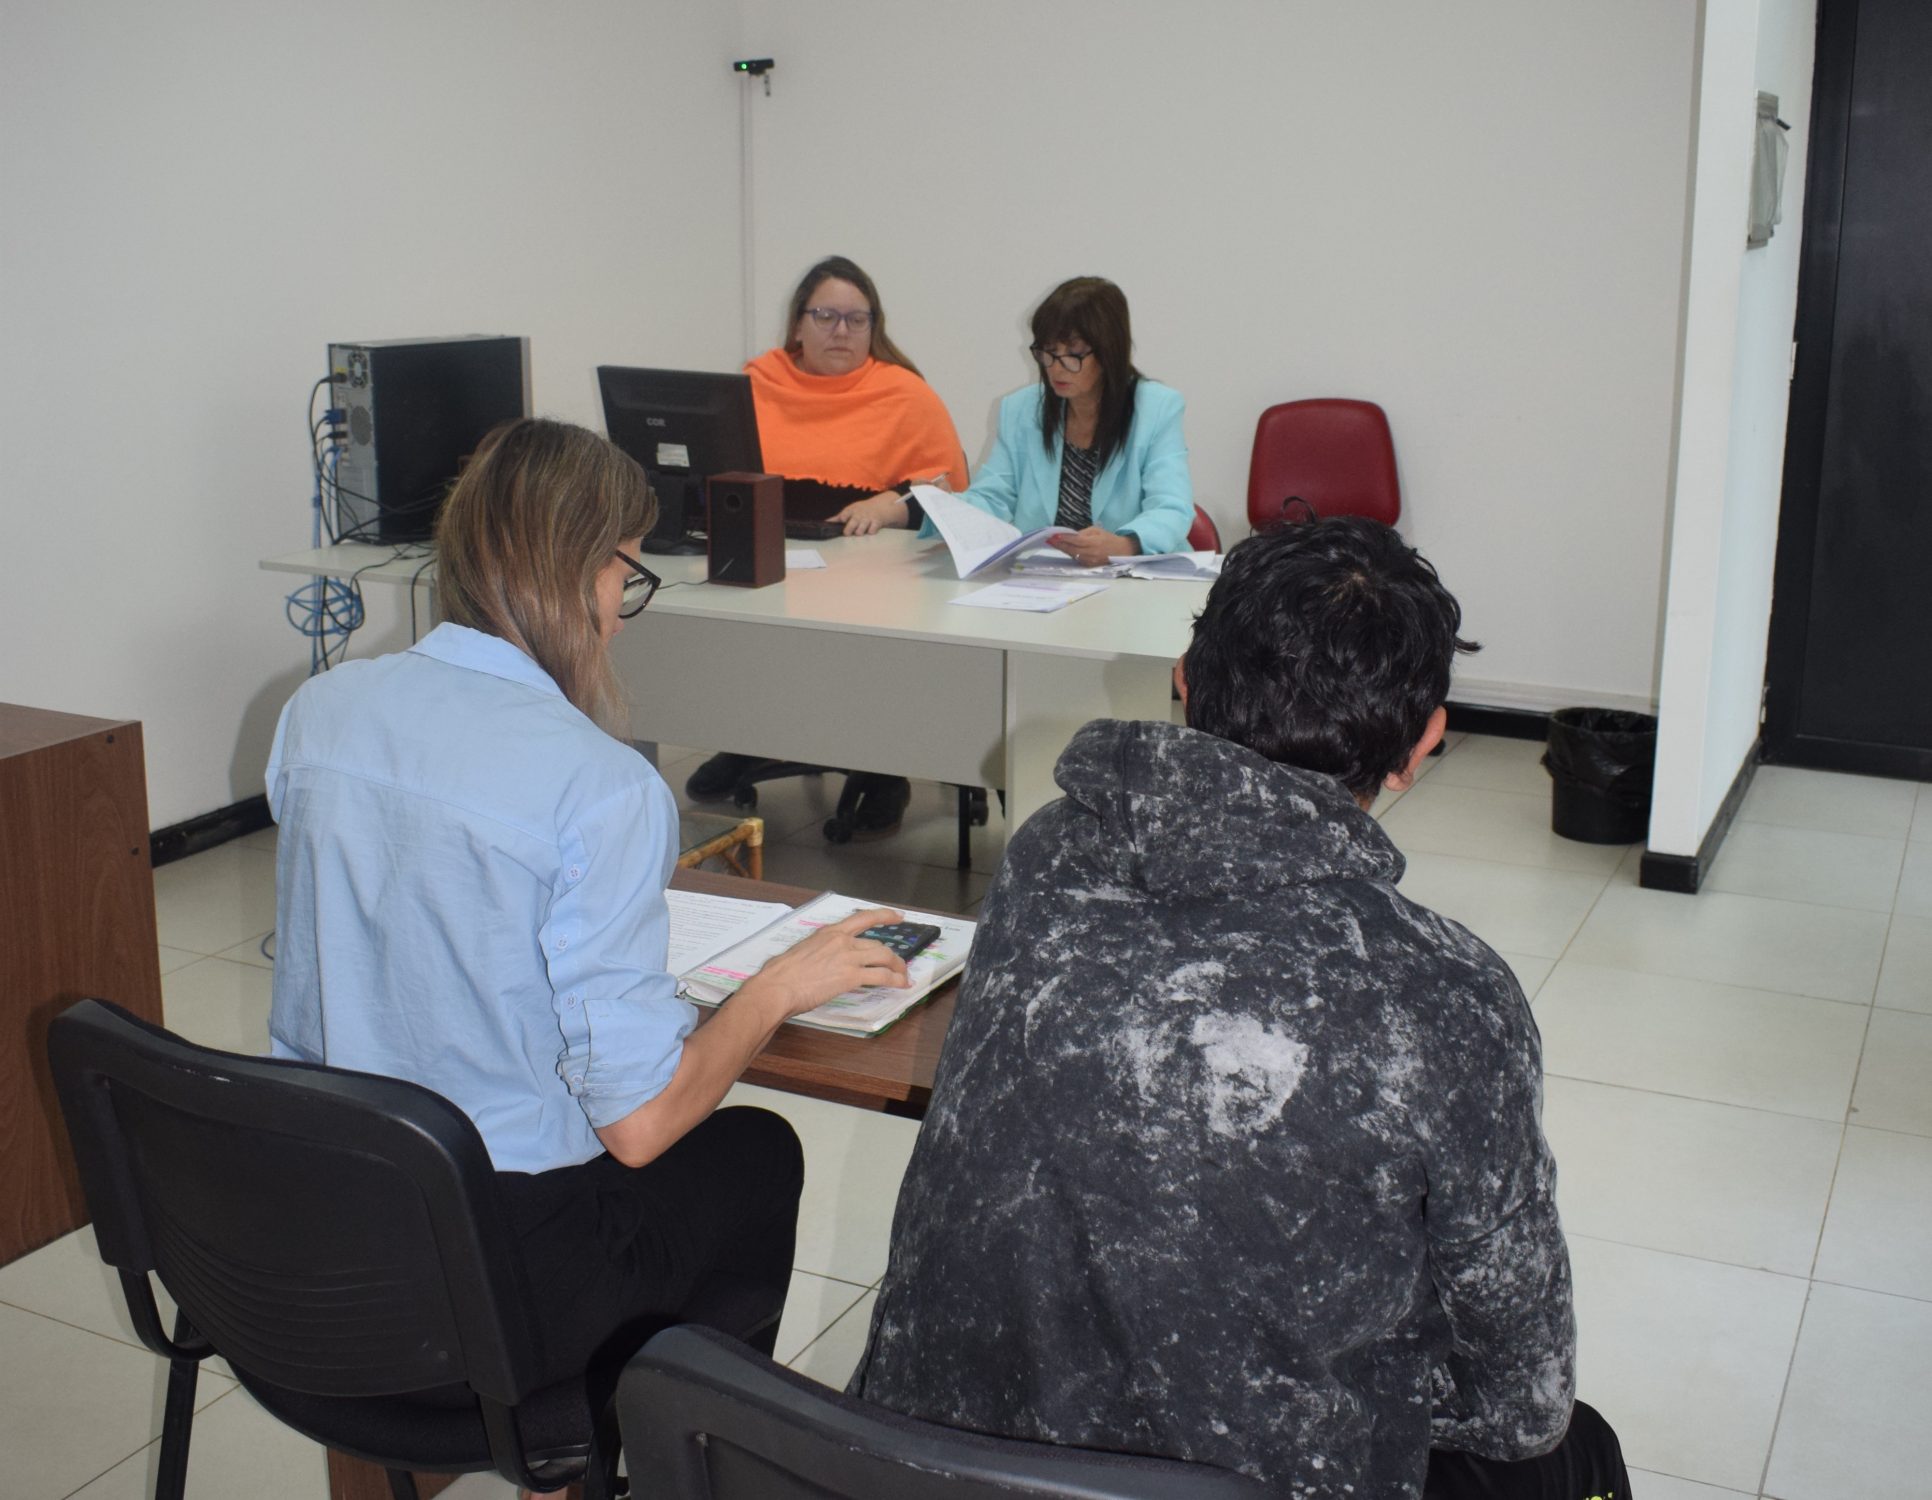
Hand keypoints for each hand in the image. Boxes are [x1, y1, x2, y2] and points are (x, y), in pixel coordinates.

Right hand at [749, 908, 910, 1016]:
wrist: (777, 986)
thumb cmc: (780, 973)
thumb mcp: (800, 951)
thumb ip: (815, 952)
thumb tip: (816, 961)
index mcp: (828, 933)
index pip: (862, 918)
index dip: (884, 915)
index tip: (897, 916)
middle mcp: (841, 941)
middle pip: (877, 944)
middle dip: (891, 956)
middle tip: (898, 964)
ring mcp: (848, 957)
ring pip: (884, 957)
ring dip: (897, 967)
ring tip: (903, 976)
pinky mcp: (851, 976)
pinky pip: (881, 976)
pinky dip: (895, 980)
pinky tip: (901, 985)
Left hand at [832, 493, 910, 534]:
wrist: (880, 506)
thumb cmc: (862, 510)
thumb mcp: (850, 510)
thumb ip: (838, 517)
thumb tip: (826, 522)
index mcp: (851, 510)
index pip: (845, 515)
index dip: (843, 518)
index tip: (843, 520)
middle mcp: (859, 514)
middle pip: (852, 524)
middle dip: (849, 530)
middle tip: (848, 532)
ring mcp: (868, 518)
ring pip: (860, 531)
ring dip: (859, 532)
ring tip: (859, 531)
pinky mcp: (877, 522)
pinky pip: (871, 532)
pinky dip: (870, 532)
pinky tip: (870, 529)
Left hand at [1046, 527, 1138, 565]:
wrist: (1121, 552)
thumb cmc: (1108, 539)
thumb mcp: (1097, 530)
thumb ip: (1083, 533)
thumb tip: (1070, 535)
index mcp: (1094, 543)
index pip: (1075, 541)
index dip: (1064, 538)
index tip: (1054, 535)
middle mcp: (1090, 554)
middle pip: (1071, 549)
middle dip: (1059, 544)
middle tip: (1048, 539)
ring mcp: (1089, 561)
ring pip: (1071, 554)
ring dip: (1062, 548)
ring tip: (1052, 542)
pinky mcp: (1088, 566)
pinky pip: (1075, 558)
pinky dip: (1069, 552)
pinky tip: (1062, 548)